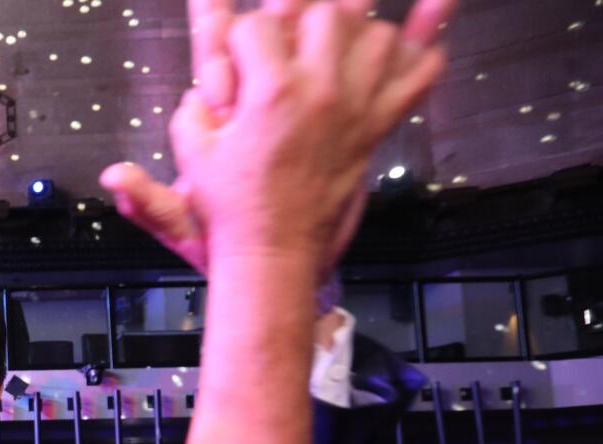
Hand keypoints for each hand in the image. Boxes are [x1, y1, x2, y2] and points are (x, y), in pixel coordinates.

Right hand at [101, 0, 450, 273]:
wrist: (273, 251)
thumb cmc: (232, 206)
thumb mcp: (192, 153)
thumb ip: (193, 107)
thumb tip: (205, 83)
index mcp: (269, 94)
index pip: (256, 26)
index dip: (241, 36)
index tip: (237, 57)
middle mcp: (319, 93)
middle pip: (323, 14)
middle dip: (300, 20)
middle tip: (287, 46)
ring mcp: (355, 108)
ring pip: (377, 35)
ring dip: (356, 33)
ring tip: (333, 48)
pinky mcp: (376, 128)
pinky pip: (417, 77)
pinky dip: (419, 58)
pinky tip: (407, 48)